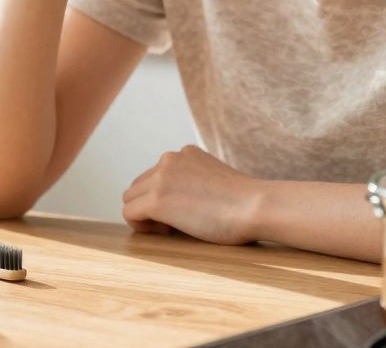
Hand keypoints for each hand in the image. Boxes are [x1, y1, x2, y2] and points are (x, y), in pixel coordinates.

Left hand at [121, 145, 261, 244]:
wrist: (255, 206)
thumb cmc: (245, 204)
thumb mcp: (215, 180)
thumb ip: (194, 182)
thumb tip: (175, 204)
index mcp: (186, 153)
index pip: (157, 174)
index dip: (165, 198)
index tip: (185, 212)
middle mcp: (169, 159)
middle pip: (140, 185)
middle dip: (151, 205)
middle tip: (176, 225)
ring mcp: (161, 178)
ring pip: (131, 198)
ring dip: (145, 215)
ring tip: (171, 229)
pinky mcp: (156, 199)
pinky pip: (129, 213)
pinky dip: (141, 226)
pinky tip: (166, 232)